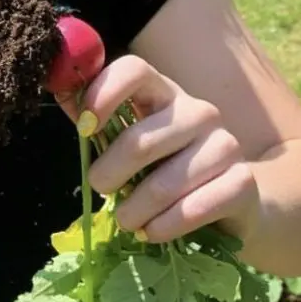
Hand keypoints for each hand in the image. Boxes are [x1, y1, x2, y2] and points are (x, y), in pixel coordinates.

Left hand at [55, 54, 259, 243]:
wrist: (231, 201)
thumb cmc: (164, 166)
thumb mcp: (128, 138)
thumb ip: (94, 117)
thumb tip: (57, 86)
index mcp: (163, 91)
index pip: (134, 69)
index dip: (103, 92)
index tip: (84, 126)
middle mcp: (197, 111)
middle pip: (139, 140)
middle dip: (109, 174)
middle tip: (100, 191)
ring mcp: (224, 144)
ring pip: (163, 184)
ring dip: (134, 211)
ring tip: (126, 221)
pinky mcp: (243, 182)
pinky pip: (194, 209)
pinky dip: (164, 227)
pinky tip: (153, 232)